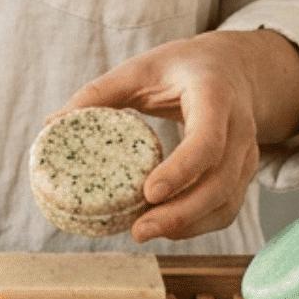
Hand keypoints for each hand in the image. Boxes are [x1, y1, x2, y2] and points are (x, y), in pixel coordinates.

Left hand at [55, 29, 298, 242]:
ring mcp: (247, 154)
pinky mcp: (242, 175)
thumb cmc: (182, 67)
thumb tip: (52, 124)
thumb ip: (100, 93)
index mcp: (214, 95)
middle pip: (220, 182)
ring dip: (187, 225)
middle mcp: (239, 128)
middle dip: (181, 214)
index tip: (148, 193)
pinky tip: (164, 228)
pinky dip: (196, 225)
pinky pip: (225, 209)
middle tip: (138, 230)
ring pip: (226, 202)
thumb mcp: (141, 68)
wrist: (234, 68)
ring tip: (143, 231)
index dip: (181, 170)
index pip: (207, 140)